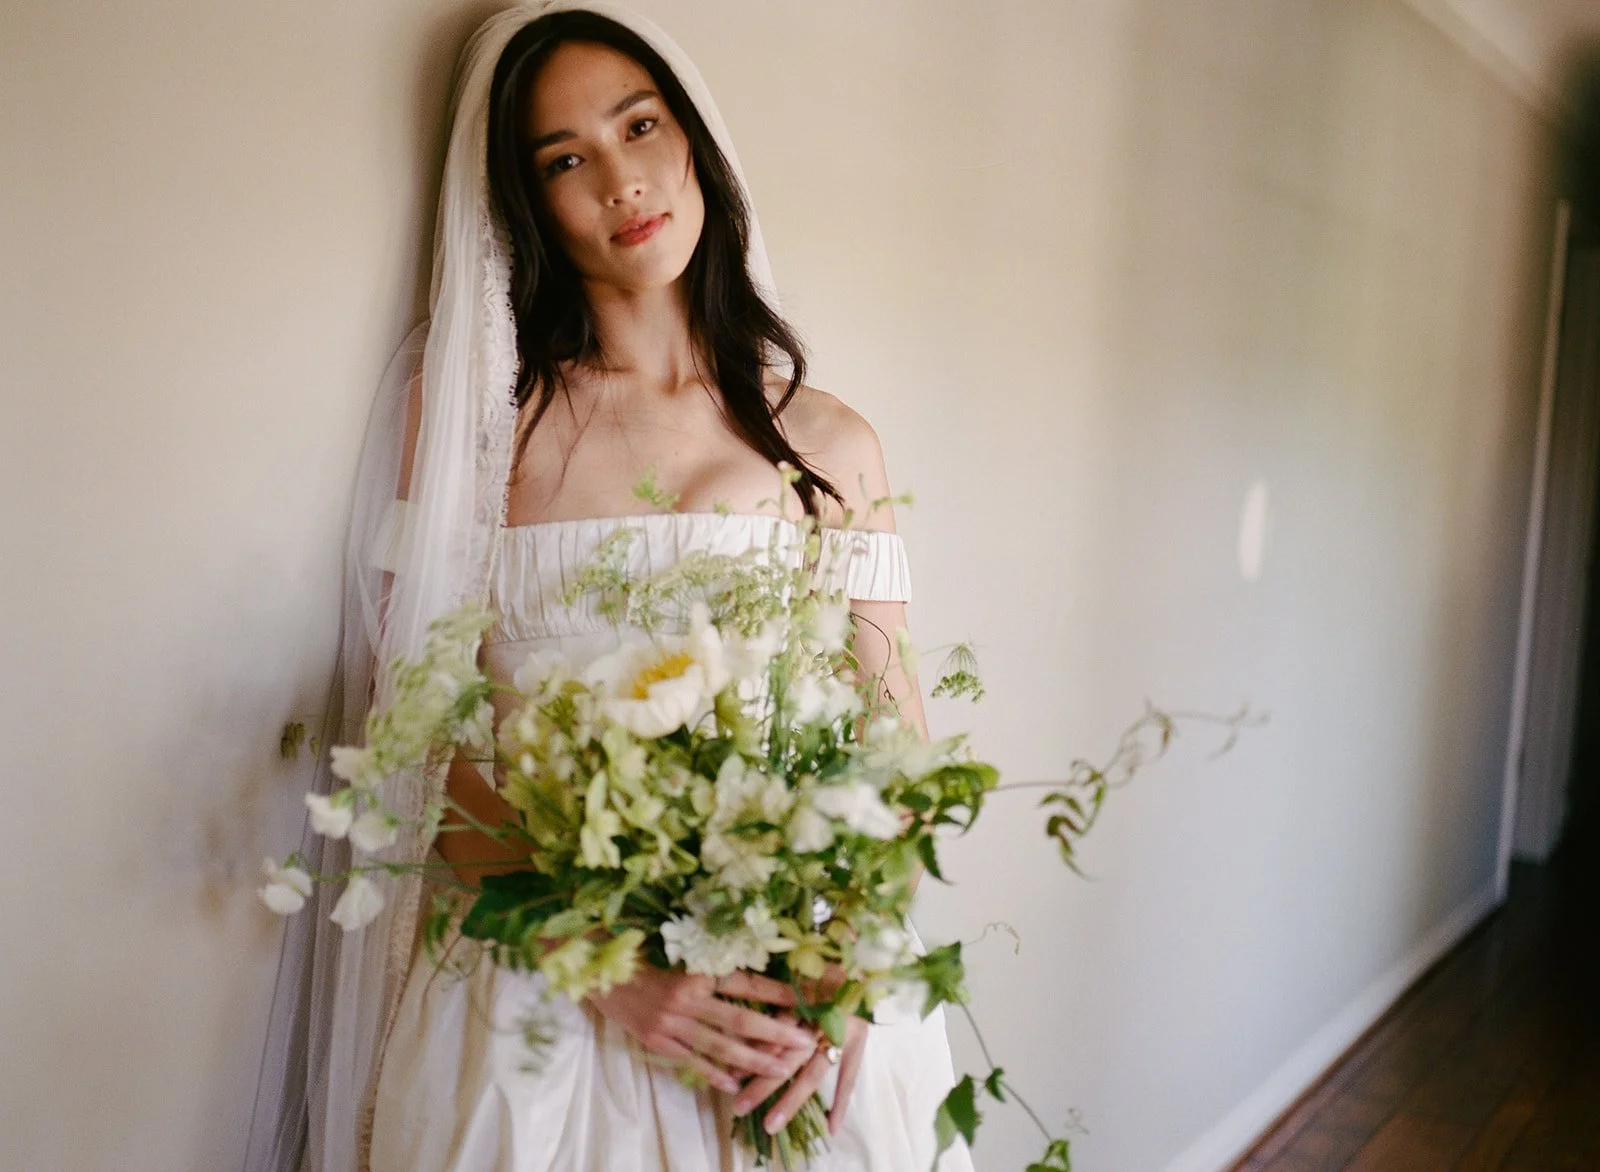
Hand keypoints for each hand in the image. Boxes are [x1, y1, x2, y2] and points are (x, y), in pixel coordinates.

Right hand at [586, 966, 816, 1093]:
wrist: (599, 971)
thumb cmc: (645, 959)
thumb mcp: (681, 957)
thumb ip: (712, 969)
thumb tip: (754, 979)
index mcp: (697, 970)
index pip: (746, 983)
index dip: (777, 992)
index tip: (806, 998)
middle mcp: (687, 996)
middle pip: (739, 1019)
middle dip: (775, 1032)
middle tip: (804, 1042)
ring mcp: (671, 1021)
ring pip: (719, 1045)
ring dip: (752, 1060)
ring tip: (780, 1069)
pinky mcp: (657, 1040)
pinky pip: (691, 1060)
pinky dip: (714, 1073)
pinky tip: (735, 1085)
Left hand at [733, 963, 868, 1137]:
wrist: (863, 955)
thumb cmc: (820, 959)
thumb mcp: (792, 971)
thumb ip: (769, 993)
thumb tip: (736, 1020)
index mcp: (803, 997)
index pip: (774, 1031)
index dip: (752, 1053)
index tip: (730, 1074)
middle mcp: (822, 1018)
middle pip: (788, 1058)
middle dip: (762, 1084)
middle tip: (738, 1107)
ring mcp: (843, 1032)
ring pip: (813, 1073)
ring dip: (791, 1100)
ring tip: (770, 1125)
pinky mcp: (859, 1040)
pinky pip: (849, 1075)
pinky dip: (841, 1102)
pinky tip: (832, 1128)